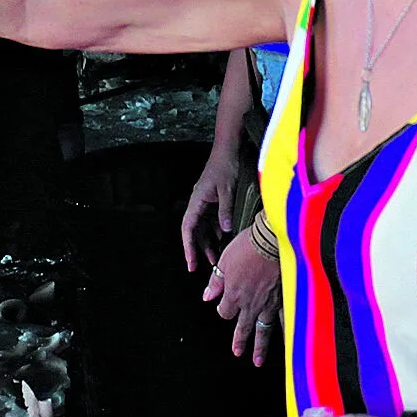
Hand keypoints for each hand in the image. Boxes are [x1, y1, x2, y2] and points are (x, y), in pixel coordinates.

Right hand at [181, 144, 239, 269]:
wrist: (228, 150)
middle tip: (202, 267)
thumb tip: (225, 231)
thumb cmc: (225, 166)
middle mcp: (198, 203)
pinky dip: (216, 232)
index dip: (188, 247)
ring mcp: (205, 202)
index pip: (188, 229)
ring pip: (203, 228)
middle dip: (198, 249)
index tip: (191, 262)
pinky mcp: (213, 201)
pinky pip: (211, 221)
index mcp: (197, 201)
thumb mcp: (227, 190)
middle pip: (194, 231)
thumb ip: (225, 211)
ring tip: (215, 258)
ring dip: (208, 242)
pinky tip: (223, 240)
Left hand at [205, 232, 280, 365]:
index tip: (224, 306)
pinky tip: (288, 342)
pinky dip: (286, 332)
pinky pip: (285, 320)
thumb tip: (207, 296)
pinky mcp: (284, 299)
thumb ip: (216, 282)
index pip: (225, 312)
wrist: (273, 240)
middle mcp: (251, 304)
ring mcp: (269, 304)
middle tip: (238, 352)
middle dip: (239, 341)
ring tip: (258, 360)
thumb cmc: (248, 247)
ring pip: (263, 330)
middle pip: (243, 327)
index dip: (223, 310)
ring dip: (260, 347)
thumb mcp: (224, 261)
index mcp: (234, 295)